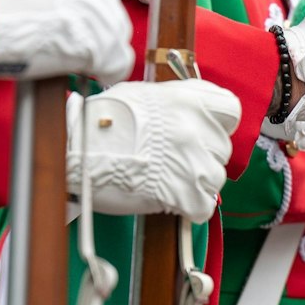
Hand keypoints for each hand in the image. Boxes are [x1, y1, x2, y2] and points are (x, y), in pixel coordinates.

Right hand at [68, 81, 241, 223]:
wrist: (75, 154)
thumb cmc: (99, 125)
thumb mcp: (139, 96)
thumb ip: (171, 105)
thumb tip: (182, 115)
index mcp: (186, 98)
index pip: (230, 109)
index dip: (217, 124)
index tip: (204, 132)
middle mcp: (195, 127)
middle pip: (220, 149)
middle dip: (201, 157)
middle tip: (174, 161)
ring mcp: (192, 161)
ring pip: (215, 179)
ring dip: (196, 184)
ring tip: (168, 181)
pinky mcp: (185, 194)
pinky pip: (203, 207)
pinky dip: (189, 208)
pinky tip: (169, 200)